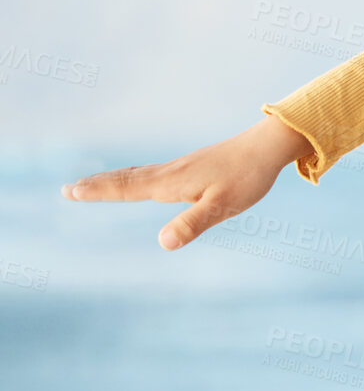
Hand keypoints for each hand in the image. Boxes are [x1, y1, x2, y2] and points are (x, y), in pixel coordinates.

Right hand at [61, 114, 313, 250]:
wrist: (268, 146)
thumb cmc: (248, 177)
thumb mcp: (222, 206)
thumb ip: (193, 224)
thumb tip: (163, 243)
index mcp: (172, 183)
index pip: (127, 188)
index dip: (98, 192)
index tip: (70, 191)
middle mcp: (171, 172)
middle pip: (126, 179)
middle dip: (97, 185)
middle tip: (68, 189)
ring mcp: (183, 167)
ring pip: (140, 174)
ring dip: (114, 179)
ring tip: (94, 184)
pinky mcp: (195, 166)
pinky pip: (155, 173)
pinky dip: (136, 176)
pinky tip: (144, 180)